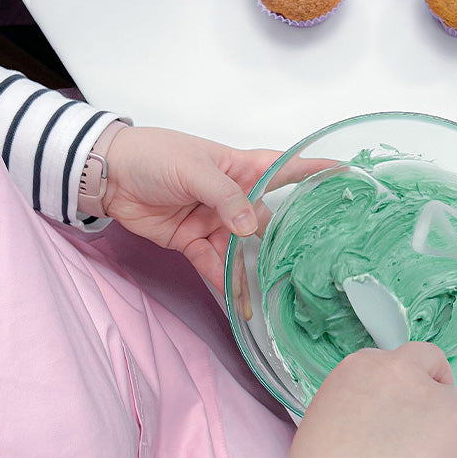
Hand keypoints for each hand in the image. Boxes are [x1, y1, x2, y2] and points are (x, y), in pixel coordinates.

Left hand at [101, 126, 329, 292]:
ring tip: (261, 302)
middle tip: (305, 268)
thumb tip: (249, 228)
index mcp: (239, 167)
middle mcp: (233, 196)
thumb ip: (224, 197)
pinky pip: (214, 265)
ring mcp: (214, 220)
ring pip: (241, 252)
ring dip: (249, 276)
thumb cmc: (153, 155)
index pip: (285, 167)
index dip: (315, 170)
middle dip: (282, 244)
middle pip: (266, 221)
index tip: (348, 175)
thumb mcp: (193, 168)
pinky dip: (223, 283)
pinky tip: (235, 301)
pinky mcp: (193, 241)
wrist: (107, 175)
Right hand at [287, 343, 456, 457]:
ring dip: (446, 427)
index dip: (400, 386)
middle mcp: (399, 371)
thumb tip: (373, 416)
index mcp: (362, 366)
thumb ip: (354, 400)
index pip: (395, 362)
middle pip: (430, 364)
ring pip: (455, 404)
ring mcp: (433, 397)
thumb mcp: (324, 416)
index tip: (400, 405)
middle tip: (428, 419)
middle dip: (433, 386)